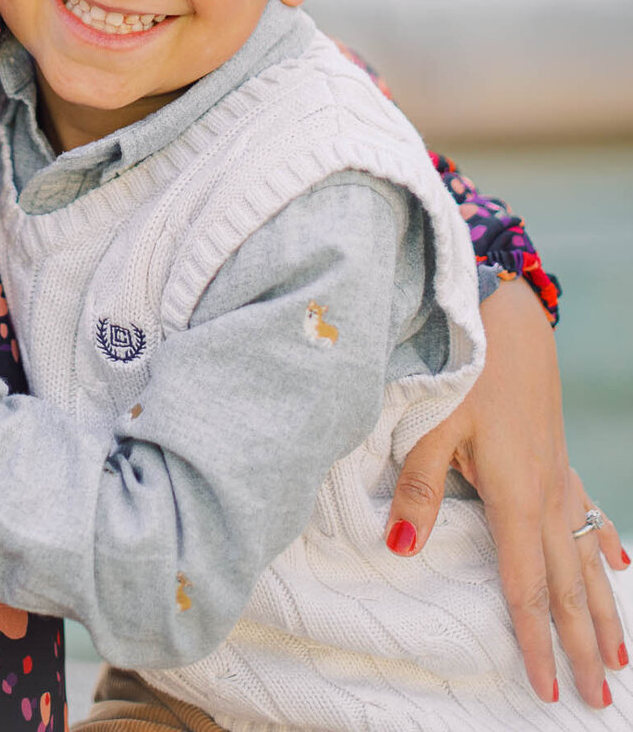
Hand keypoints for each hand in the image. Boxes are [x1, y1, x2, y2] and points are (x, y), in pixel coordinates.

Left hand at [386, 276, 629, 707]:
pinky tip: (621, 566)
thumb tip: (398, 549)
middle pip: (569, 584)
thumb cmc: (463, 366)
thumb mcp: (428, 424)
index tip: (551, 688)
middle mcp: (547, 495)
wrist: (505, 315)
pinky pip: (590, 514)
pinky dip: (606, 545)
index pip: (528, 586)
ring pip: (588, 556)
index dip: (537, 640)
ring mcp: (559, 476)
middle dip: (584, 644)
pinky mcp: (558, 456)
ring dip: (603, 608)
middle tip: (601, 700)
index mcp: (516, 496)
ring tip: (621, 657)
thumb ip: (416, 489)